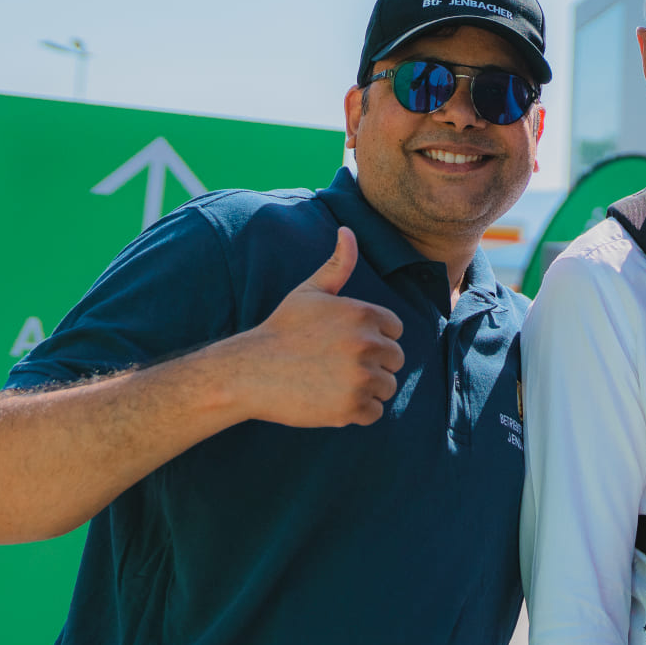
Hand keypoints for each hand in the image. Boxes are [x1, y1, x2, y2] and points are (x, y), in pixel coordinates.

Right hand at [209, 227, 405, 426]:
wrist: (250, 371)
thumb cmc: (281, 329)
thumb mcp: (310, 292)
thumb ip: (338, 264)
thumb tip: (347, 231)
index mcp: (365, 314)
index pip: (395, 331)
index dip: (373, 338)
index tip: (344, 343)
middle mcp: (368, 345)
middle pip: (394, 361)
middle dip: (373, 364)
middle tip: (336, 366)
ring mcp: (361, 378)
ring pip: (386, 388)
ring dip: (365, 389)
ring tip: (332, 382)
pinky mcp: (352, 408)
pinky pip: (374, 413)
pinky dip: (357, 412)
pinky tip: (330, 400)